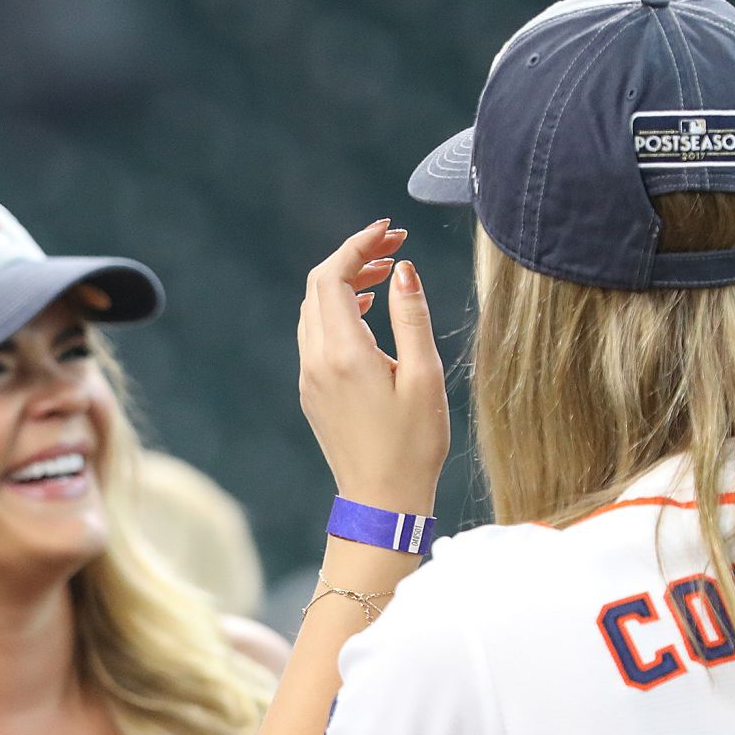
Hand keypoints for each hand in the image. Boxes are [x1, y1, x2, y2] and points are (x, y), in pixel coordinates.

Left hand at [296, 220, 449, 512]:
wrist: (382, 503)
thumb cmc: (413, 445)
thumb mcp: (424, 376)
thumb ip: (412, 316)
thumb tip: (402, 269)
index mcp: (343, 354)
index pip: (332, 276)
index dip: (358, 244)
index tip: (390, 231)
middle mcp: (316, 363)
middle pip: (318, 287)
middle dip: (354, 259)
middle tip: (395, 249)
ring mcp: (310, 380)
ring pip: (314, 311)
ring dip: (344, 285)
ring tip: (386, 277)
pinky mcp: (313, 395)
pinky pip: (315, 337)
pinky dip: (337, 312)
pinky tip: (367, 314)